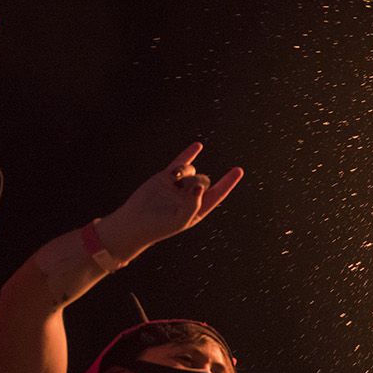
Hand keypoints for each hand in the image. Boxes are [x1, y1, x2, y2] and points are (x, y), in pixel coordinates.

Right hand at [96, 142, 243, 257]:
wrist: (134, 222)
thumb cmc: (158, 227)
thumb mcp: (179, 220)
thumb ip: (193, 204)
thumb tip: (200, 187)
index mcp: (198, 209)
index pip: (217, 194)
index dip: (228, 182)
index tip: (238, 170)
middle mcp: (190, 196)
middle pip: (204, 181)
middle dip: (197, 181)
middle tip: (183, 189)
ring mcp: (178, 186)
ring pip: (191, 171)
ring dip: (186, 171)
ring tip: (174, 178)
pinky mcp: (165, 178)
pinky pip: (179, 163)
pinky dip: (188, 154)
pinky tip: (198, 146)